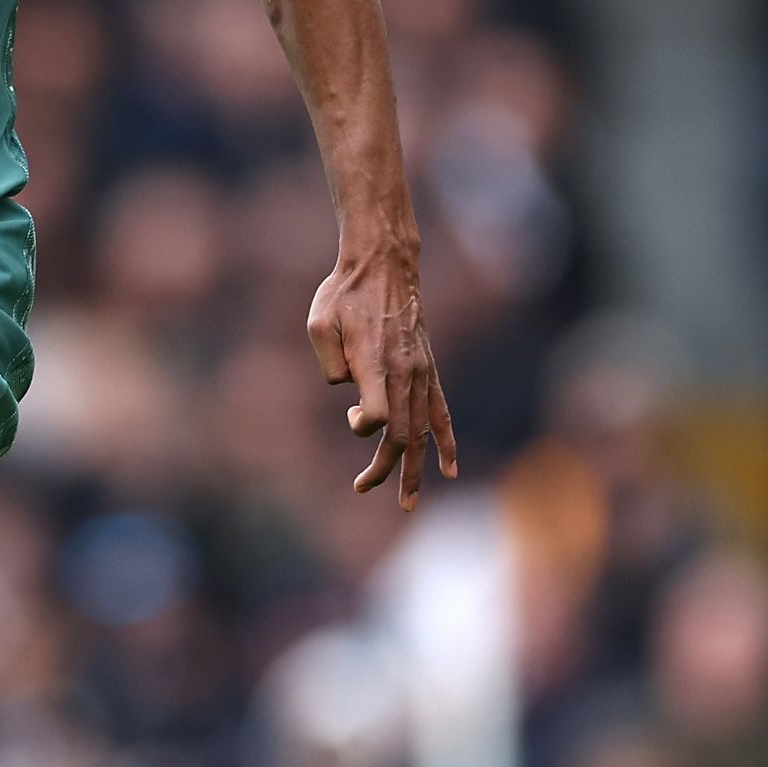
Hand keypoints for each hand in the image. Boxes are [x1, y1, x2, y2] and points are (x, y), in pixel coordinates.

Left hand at [309, 240, 457, 508]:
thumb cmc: (343, 294)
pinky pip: (441, 412)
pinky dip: (446, 442)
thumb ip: (328, 361)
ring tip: (408, 502)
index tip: (353, 416)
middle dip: (384, 469)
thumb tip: (348, 389)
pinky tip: (448, 470)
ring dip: (415, 470)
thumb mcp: (318, 321)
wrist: (384, 264)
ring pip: (422, 432)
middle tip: (362, 487)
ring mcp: (420, 373)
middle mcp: (404, 373)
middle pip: (401, 435)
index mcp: (376, 363)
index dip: (363, 426)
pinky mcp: (428, 370)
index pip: (376, 416)